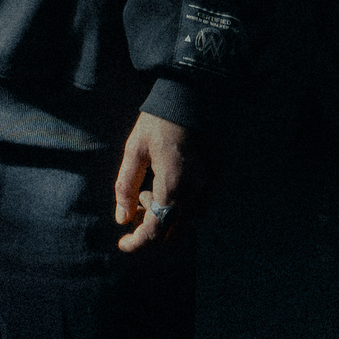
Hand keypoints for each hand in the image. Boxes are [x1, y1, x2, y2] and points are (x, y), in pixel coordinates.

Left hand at [113, 109, 212, 252]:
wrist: (194, 95)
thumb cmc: (159, 120)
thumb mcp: (135, 149)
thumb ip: (126, 187)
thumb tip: (122, 218)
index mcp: (173, 185)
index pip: (156, 232)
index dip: (137, 243)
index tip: (122, 244)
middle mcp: (196, 193)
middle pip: (173, 234)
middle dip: (150, 231)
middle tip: (134, 211)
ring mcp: (209, 187)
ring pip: (186, 224)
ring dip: (165, 219)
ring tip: (148, 192)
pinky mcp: (216, 180)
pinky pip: (196, 208)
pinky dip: (178, 209)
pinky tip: (164, 186)